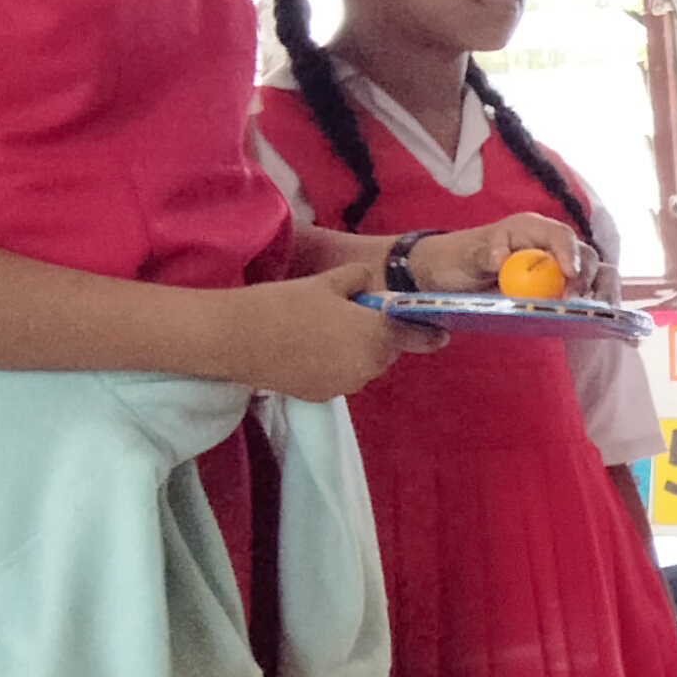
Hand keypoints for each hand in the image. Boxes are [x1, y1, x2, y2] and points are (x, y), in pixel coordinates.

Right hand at [227, 264, 430, 398]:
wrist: (236, 338)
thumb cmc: (285, 303)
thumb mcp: (326, 281)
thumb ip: (357, 280)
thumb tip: (368, 282)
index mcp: (376, 336)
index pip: (413, 336)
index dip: (425, 333)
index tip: (440, 333)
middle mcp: (368, 367)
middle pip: (385, 352)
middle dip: (377, 337)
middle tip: (353, 316)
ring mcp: (345, 385)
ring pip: (362, 366)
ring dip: (355, 352)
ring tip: (324, 330)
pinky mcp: (320, 396)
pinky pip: (339, 377)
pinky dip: (333, 365)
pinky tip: (308, 349)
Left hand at [398, 215, 597, 295]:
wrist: (450, 275)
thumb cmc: (457, 260)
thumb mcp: (465, 257)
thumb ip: (484, 256)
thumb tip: (503, 258)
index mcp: (530, 228)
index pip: (560, 234)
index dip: (569, 253)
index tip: (569, 275)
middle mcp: (550, 244)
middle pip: (585, 254)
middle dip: (587, 277)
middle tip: (573, 302)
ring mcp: (558, 265)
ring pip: (596, 271)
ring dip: (601, 290)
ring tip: (596, 311)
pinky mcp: (560, 286)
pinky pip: (588, 290)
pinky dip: (598, 302)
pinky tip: (598, 318)